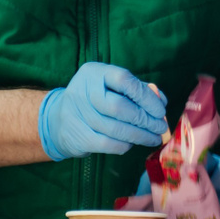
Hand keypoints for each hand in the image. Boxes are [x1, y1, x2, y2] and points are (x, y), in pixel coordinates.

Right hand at [37, 63, 167, 160]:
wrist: (58, 120)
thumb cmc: (95, 100)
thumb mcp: (111, 86)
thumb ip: (136, 90)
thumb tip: (161, 102)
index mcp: (94, 73)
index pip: (124, 80)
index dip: (146, 96)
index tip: (160, 110)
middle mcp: (82, 91)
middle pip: (119, 107)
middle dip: (145, 119)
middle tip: (160, 127)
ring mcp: (77, 115)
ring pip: (116, 129)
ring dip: (140, 136)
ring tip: (153, 138)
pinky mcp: (76, 136)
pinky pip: (107, 144)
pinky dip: (124, 145)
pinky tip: (132, 143)